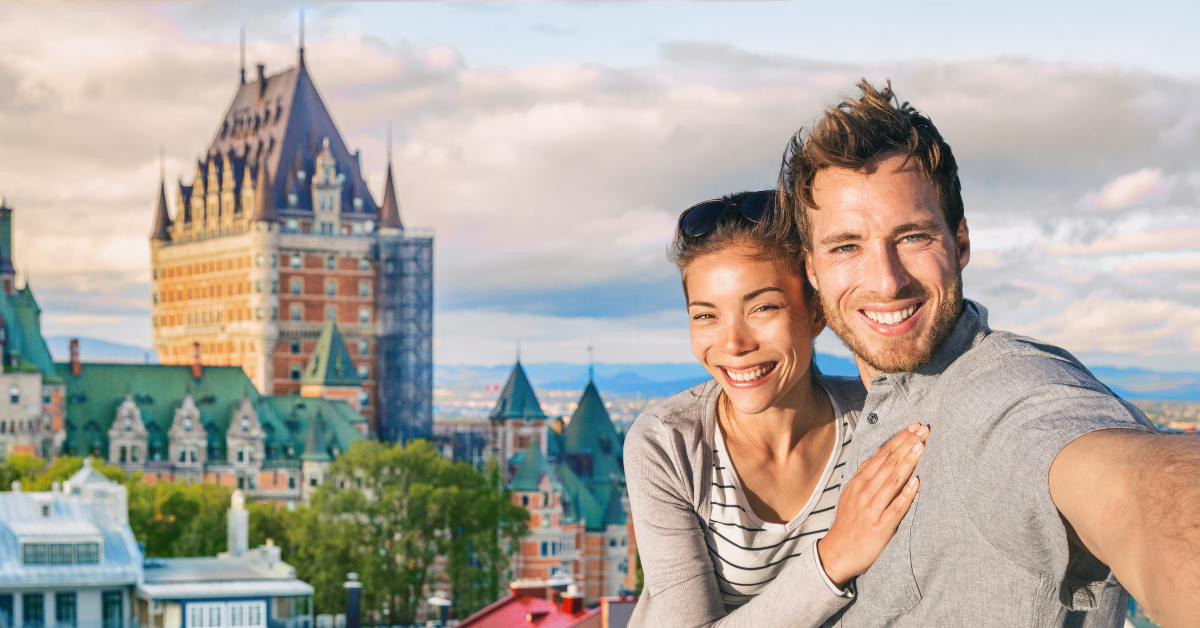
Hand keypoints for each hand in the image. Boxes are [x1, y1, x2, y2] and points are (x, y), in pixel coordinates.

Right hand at [817, 423, 927, 587]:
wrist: (839, 553)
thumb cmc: (850, 522)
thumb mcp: (851, 494)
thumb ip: (866, 475)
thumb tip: (881, 454)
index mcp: (858, 482)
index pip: (881, 455)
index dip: (899, 439)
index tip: (914, 427)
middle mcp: (864, 492)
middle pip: (888, 463)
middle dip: (907, 444)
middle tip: (923, 430)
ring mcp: (872, 509)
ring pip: (893, 480)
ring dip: (908, 462)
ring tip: (922, 446)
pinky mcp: (882, 526)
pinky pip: (897, 507)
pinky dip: (907, 494)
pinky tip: (917, 481)